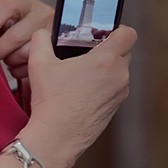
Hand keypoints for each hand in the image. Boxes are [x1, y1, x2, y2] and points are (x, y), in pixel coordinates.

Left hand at [0, 0, 53, 79]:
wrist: (51, 34)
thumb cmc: (24, 26)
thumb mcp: (10, 16)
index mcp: (28, 4)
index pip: (10, 6)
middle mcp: (43, 15)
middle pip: (16, 36)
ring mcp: (52, 34)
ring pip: (24, 54)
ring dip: (10, 60)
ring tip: (8, 57)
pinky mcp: (56, 52)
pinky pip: (31, 67)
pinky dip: (19, 70)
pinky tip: (18, 65)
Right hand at [23, 26, 136, 167]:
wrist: (56, 138)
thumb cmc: (50, 102)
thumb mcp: (39, 64)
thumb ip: (41, 39)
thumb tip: (42, 33)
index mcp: (106, 61)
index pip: (128, 34)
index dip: (117, 29)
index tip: (103, 33)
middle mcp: (119, 76)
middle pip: (125, 51)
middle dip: (110, 48)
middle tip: (88, 50)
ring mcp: (120, 94)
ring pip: (120, 71)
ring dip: (106, 68)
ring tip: (83, 72)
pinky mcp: (115, 108)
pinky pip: (115, 88)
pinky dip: (104, 85)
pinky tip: (83, 90)